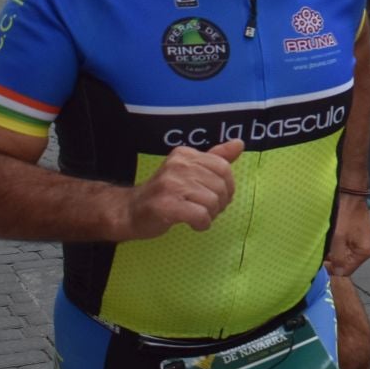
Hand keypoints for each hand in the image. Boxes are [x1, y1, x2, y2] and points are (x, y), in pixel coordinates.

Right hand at [120, 140, 241, 240]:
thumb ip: (215, 158)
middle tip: (207, 210)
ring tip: (198, 217)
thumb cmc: (165, 193)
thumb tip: (239, 143)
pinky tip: (194, 224)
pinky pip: (200, 215)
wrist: (130, 211)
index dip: (228, 186)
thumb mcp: (189, 171)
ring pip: (212, 202)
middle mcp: (177, 165)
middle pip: (220, 186)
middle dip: (220, 204)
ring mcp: (170, 184)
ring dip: (210, 215)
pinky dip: (202, 224)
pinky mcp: (166, 205)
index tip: (217, 197)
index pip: (223, 167)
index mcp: (185, 154)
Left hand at [324, 193, 369, 276]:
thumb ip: (338, 257)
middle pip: (346, 264)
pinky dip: (337, 245)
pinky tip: (331, 239)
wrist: (350, 195)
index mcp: (365, 251)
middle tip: (321, 252)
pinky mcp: (358, 236)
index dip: (332, 269)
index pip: (346, 271)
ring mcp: (363, 242)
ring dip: (334, 252)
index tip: (320, 263)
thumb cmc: (345, 214)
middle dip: (333, 260)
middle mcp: (367, 249)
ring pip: (345, 255)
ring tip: (325, 244)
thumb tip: (337, 272)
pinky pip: (346, 247)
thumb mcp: (338, 238)